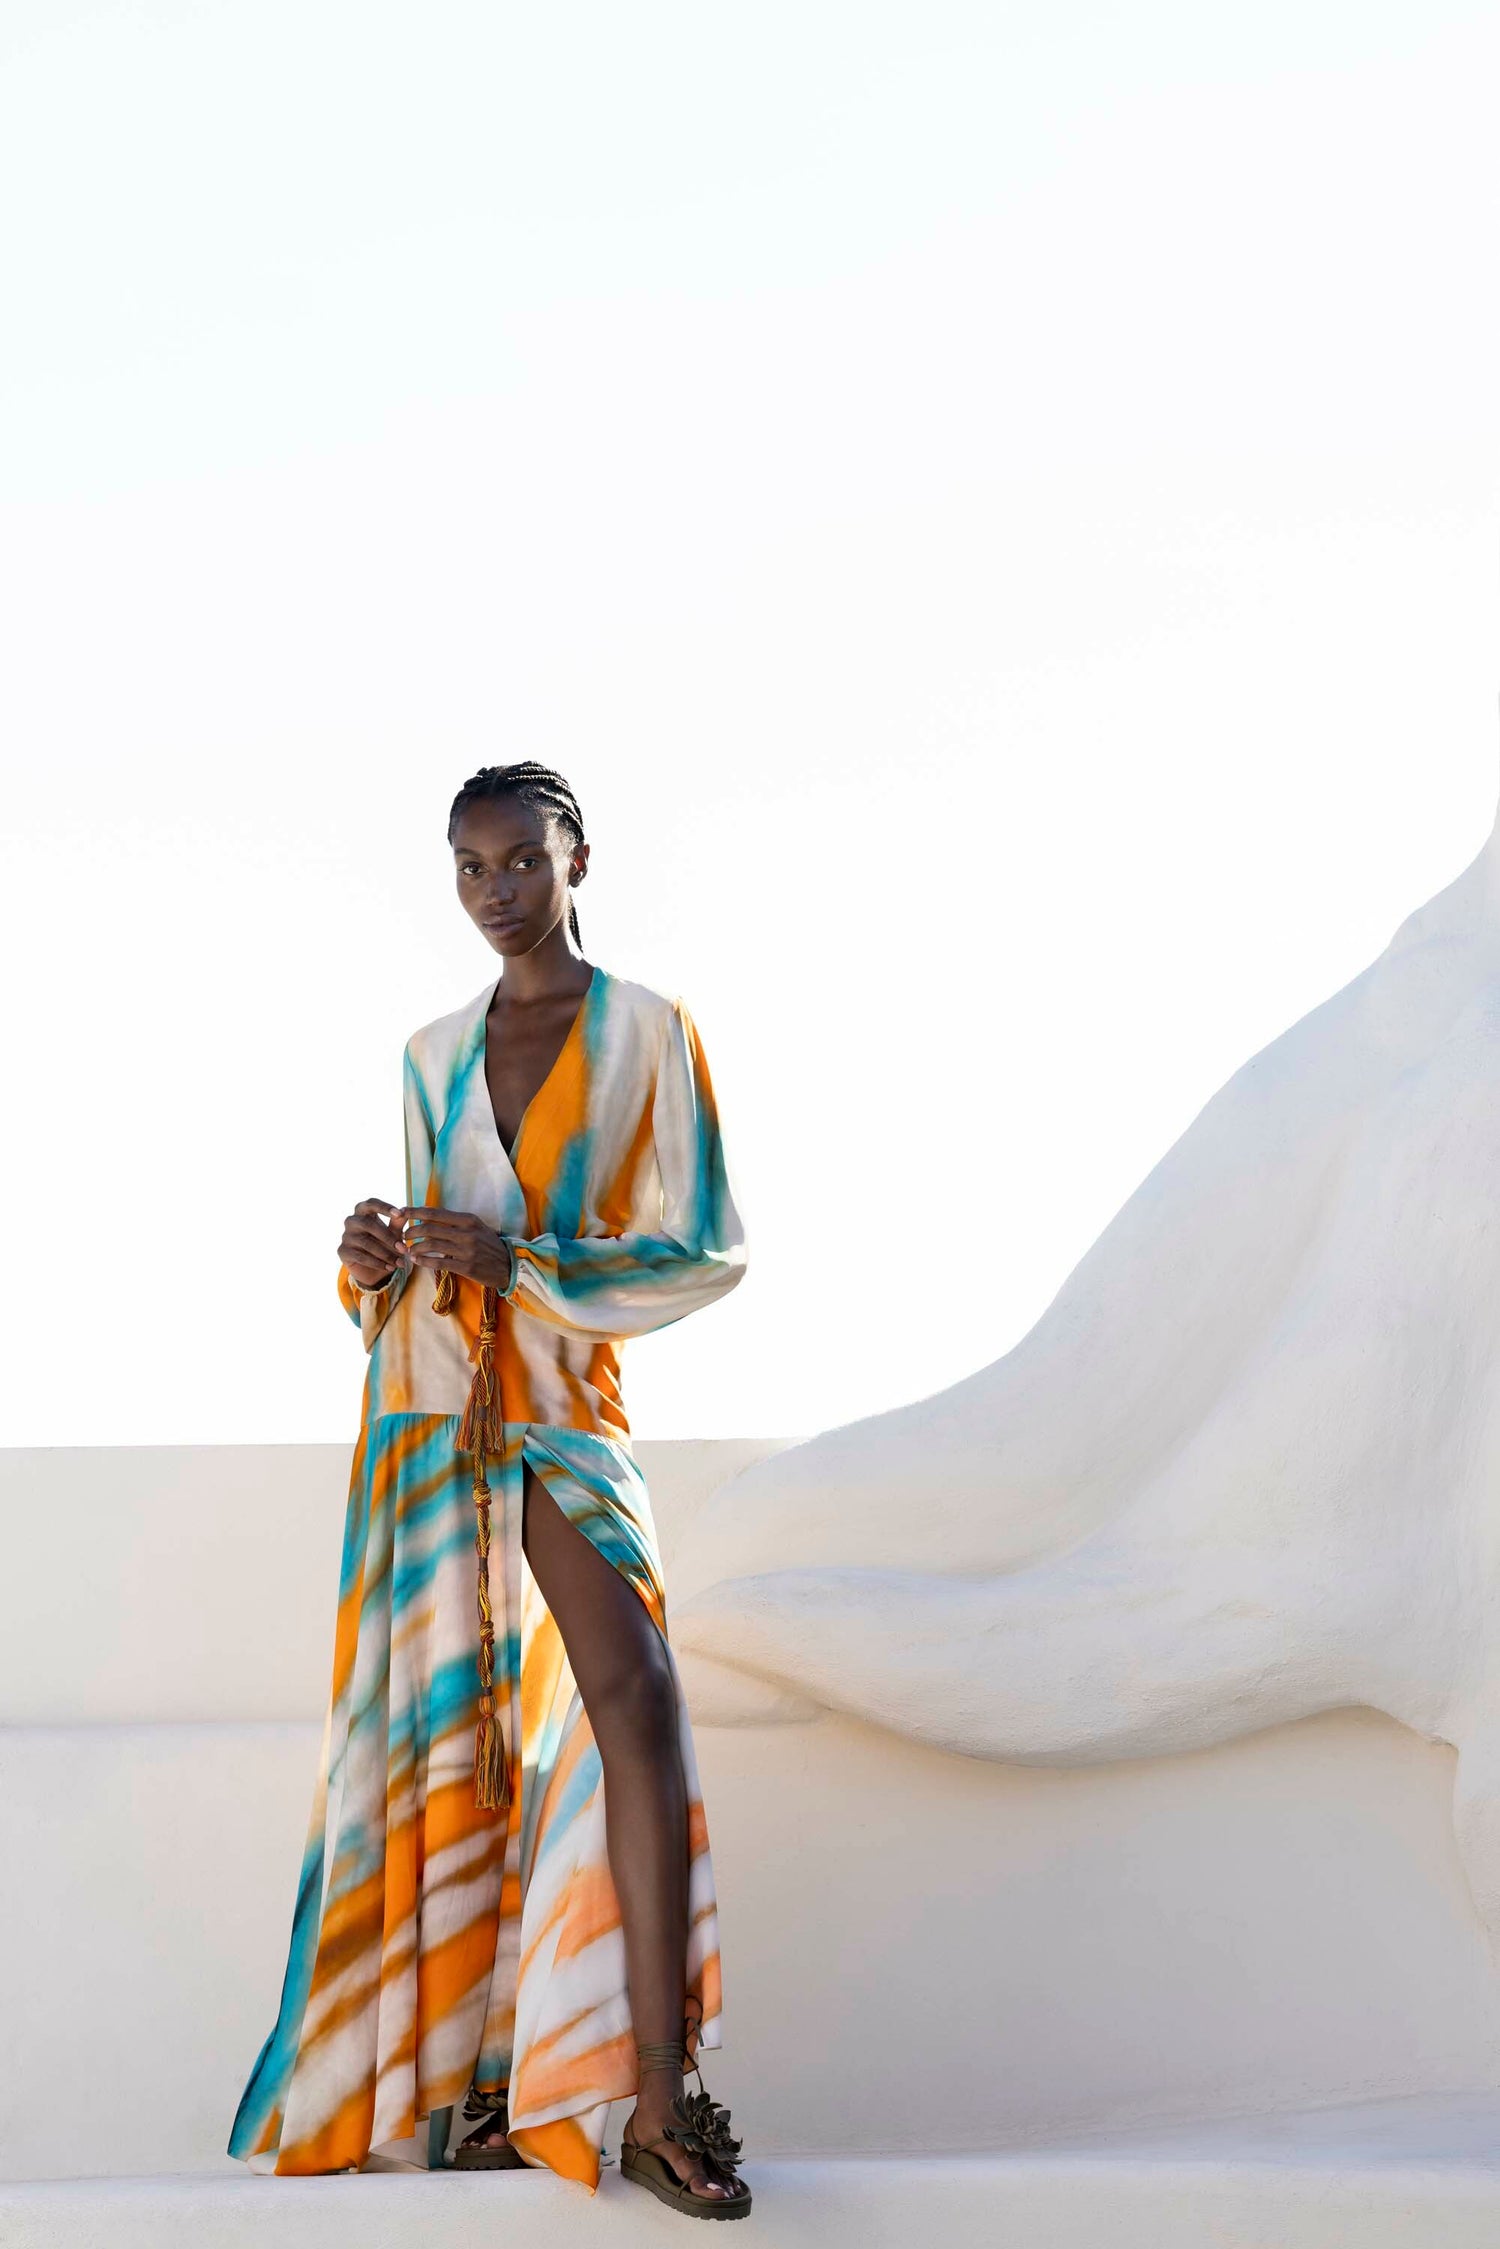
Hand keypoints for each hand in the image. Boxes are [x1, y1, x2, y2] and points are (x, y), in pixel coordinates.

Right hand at [339, 1197, 412, 1289]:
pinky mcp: (343, 1251)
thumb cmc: (385, 1245)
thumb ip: (397, 1223)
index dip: (384, 1207)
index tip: (399, 1213)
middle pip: (368, 1224)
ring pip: (366, 1243)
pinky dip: (377, 1263)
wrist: (375, 1270)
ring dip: (385, 1254)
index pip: (371, 1203)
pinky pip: (361, 1256)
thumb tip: (404, 1211)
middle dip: (388, 1237)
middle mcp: (352, 1221)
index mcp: (364, 1212)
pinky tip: (389, 1267)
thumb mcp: (394, 1234)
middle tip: (403, 1248)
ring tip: (400, 1263)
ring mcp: (346, 1236)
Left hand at [394, 1206, 514, 1292]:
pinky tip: (417, 1260)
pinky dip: (424, 1261)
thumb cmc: (489, 1245)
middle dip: (411, 1231)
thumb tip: (429, 1215)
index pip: (435, 1213)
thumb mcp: (476, 1227)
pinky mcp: (466, 1267)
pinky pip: (438, 1263)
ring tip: (408, 1250)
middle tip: (403, 1235)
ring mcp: (467, 1250)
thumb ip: (456, 1221)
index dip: (415, 1211)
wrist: (509, 1265)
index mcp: (468, 1220)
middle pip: (429, 1228)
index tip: (401, 1211)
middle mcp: (467, 1233)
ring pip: (431, 1245)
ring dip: (415, 1247)